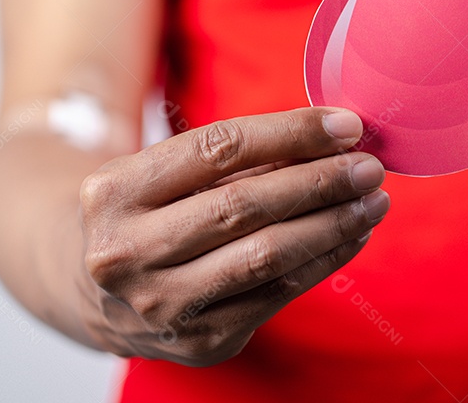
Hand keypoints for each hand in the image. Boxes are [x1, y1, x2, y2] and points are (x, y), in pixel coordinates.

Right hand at [78, 108, 388, 365]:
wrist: (94, 290)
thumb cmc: (149, 212)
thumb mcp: (167, 172)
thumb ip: (240, 155)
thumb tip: (334, 135)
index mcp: (113, 192)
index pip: (219, 149)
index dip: (292, 133)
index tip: (346, 125)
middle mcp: (126, 253)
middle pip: (246, 205)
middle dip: (322, 181)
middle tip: (370, 166)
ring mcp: (161, 305)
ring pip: (268, 256)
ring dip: (334, 224)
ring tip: (373, 200)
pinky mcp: (200, 342)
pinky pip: (279, 295)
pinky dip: (325, 260)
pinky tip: (351, 235)